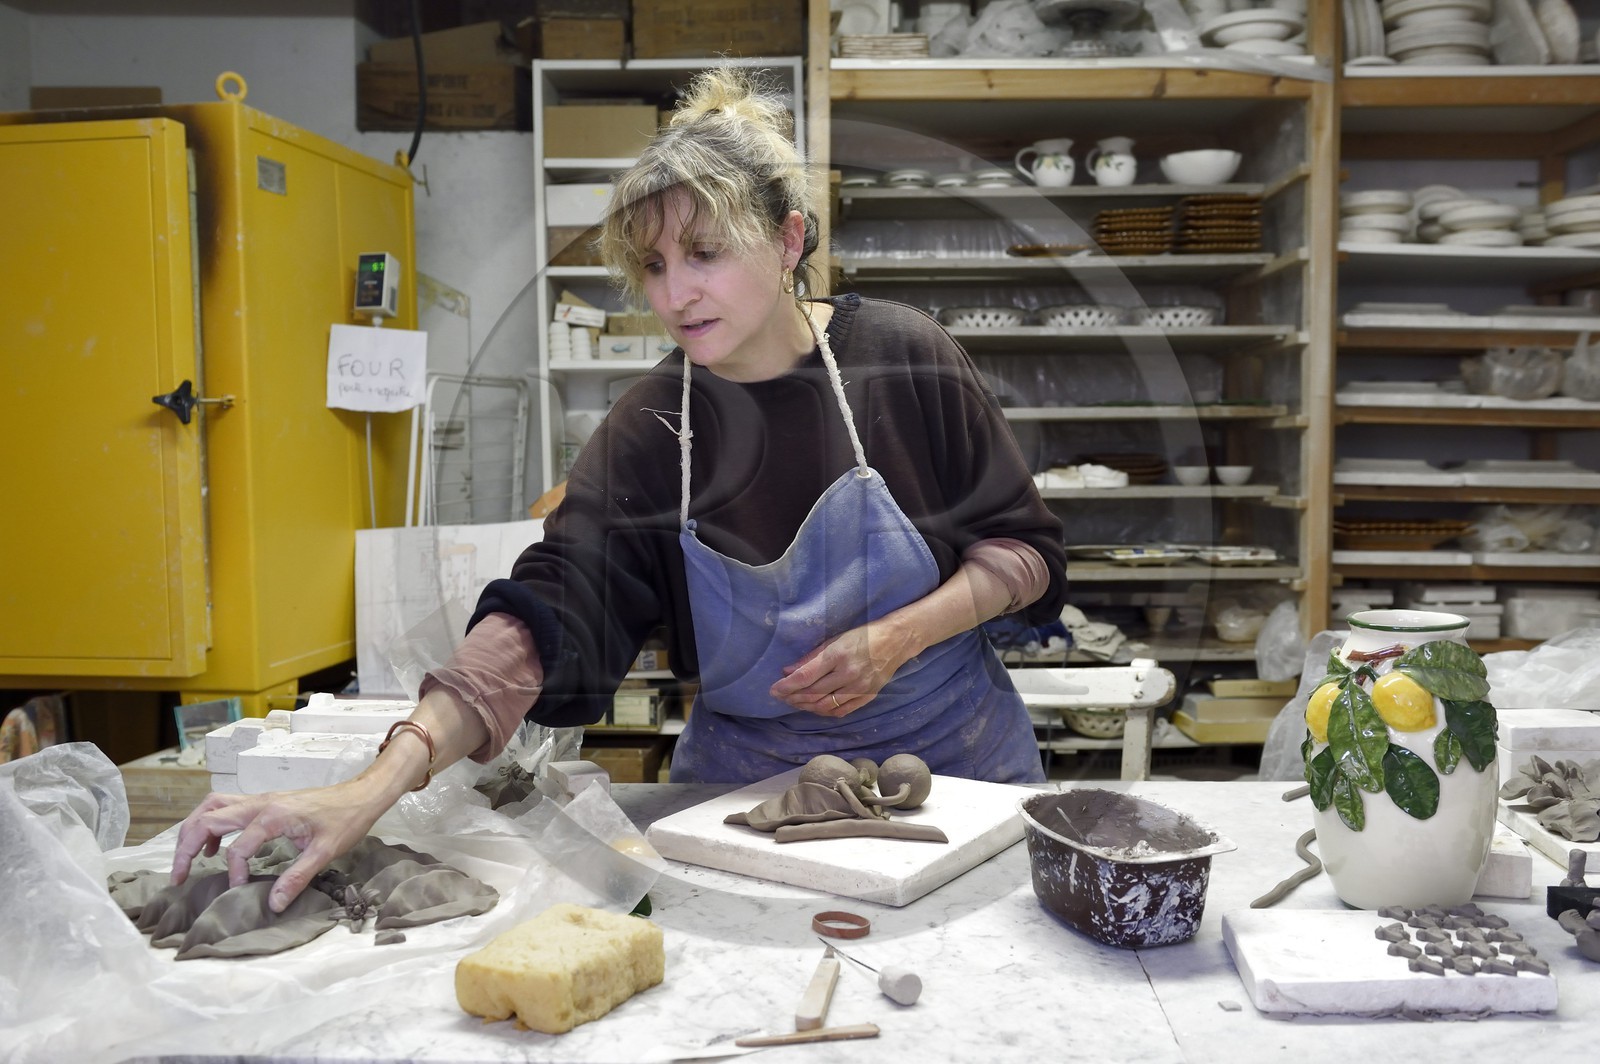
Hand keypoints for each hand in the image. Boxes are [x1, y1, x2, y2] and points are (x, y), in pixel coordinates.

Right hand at [170, 779, 386, 913]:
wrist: (361, 794)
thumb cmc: (347, 820)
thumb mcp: (326, 852)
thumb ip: (297, 877)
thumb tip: (274, 904)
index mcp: (274, 816)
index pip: (237, 848)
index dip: (234, 873)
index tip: (238, 891)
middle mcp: (260, 803)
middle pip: (208, 818)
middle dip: (186, 847)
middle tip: (178, 876)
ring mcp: (260, 799)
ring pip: (211, 807)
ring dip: (193, 830)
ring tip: (186, 860)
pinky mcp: (264, 802)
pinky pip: (225, 807)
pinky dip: (210, 823)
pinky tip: (214, 848)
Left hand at [769, 619, 915, 716]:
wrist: (896, 641)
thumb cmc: (863, 636)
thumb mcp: (835, 639)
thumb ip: (811, 657)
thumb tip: (788, 671)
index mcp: (837, 655)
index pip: (806, 676)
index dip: (787, 686)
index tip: (773, 689)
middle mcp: (848, 674)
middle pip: (813, 693)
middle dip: (793, 697)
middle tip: (781, 696)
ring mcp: (859, 688)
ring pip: (825, 706)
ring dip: (806, 706)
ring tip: (795, 702)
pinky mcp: (867, 697)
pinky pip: (841, 711)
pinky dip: (824, 712)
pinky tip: (815, 707)